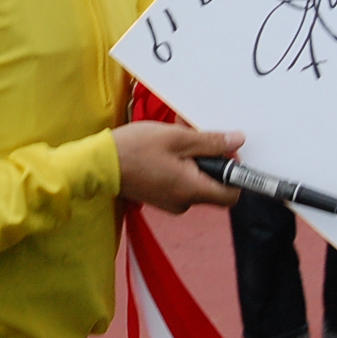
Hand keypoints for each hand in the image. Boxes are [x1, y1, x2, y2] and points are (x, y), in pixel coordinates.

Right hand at [112, 122, 243, 213]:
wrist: (98, 164)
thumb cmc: (134, 149)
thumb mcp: (177, 138)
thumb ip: (210, 142)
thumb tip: (238, 141)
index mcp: (192, 190)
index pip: (233, 194)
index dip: (235, 172)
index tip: (225, 151)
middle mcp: (184, 202)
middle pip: (213, 184)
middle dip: (209, 158)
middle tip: (195, 135)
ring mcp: (170, 201)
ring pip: (195, 179)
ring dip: (192, 157)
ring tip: (176, 135)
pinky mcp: (159, 196)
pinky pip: (179, 181)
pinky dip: (179, 164)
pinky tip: (165, 147)